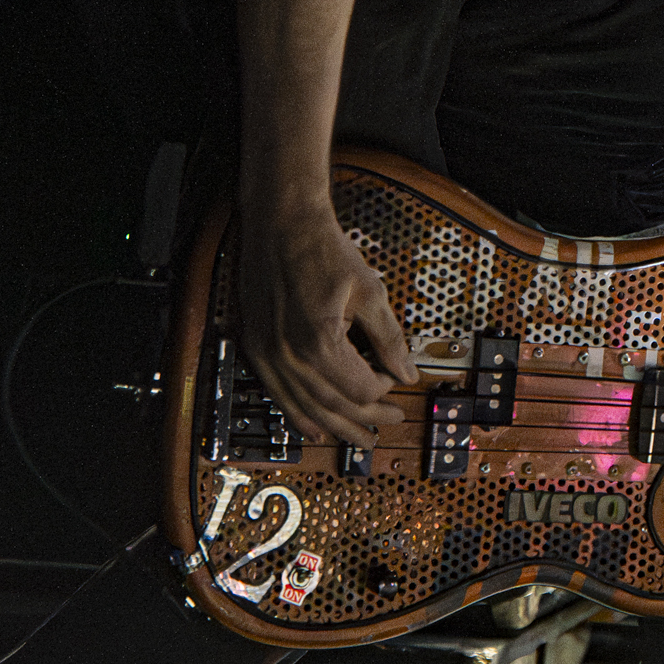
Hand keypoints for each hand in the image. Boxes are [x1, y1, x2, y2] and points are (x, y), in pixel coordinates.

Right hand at [230, 195, 420, 450]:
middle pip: (333, 405)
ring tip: (358, 439)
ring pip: (304, 407)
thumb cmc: (323, 250)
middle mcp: (289, 354)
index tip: (395, 379)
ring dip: (334, 427)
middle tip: (389, 422)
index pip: (359, 387)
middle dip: (365, 418)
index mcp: (319, 341)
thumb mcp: (370, 291)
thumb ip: (389, 337)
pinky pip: (276, 394)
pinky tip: (313, 427)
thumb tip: (406, 371)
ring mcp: (268, 353)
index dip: (383, 389)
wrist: (281, 224)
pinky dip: (297, 415)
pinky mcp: (256, 347)